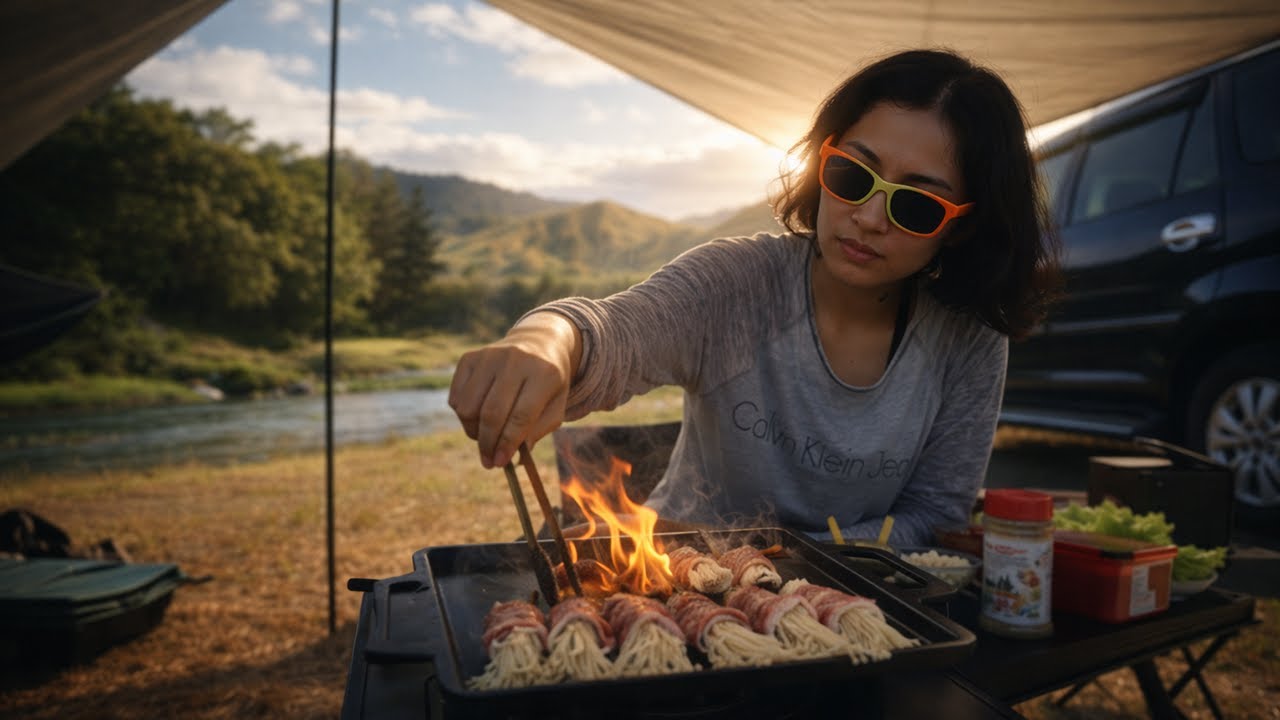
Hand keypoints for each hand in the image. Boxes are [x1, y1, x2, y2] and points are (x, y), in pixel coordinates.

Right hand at [448, 313, 581, 468]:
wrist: (538, 343)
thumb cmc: (548, 383)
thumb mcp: (555, 406)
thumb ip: (537, 431)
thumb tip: (509, 455)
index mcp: (544, 373)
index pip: (521, 415)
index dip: (508, 443)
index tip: (500, 462)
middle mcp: (515, 360)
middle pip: (492, 412)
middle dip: (488, 443)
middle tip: (488, 461)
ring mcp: (489, 355)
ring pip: (468, 407)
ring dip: (473, 431)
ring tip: (486, 436)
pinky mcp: (470, 357)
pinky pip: (456, 397)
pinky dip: (462, 415)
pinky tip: (478, 416)